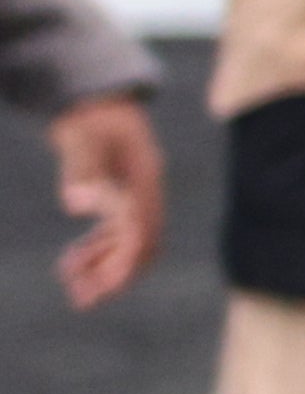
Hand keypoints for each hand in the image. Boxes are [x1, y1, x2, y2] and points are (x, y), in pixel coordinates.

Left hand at [48, 90, 157, 310]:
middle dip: (114, 275)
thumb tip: (76, 204)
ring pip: (128, 242)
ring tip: (70, 283)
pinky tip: (71, 261)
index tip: (99, 289)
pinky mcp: (120, 195)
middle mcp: (144, 190)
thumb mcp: (79, 135)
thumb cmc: (88, 113)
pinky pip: (116, 233)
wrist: (94, 94)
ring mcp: (134, 194)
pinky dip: (97, 251)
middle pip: (140, 244)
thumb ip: (81, 168)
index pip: (140, 231)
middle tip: (81, 299)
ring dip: (103, 267)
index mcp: (143, 179)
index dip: (122, 263)